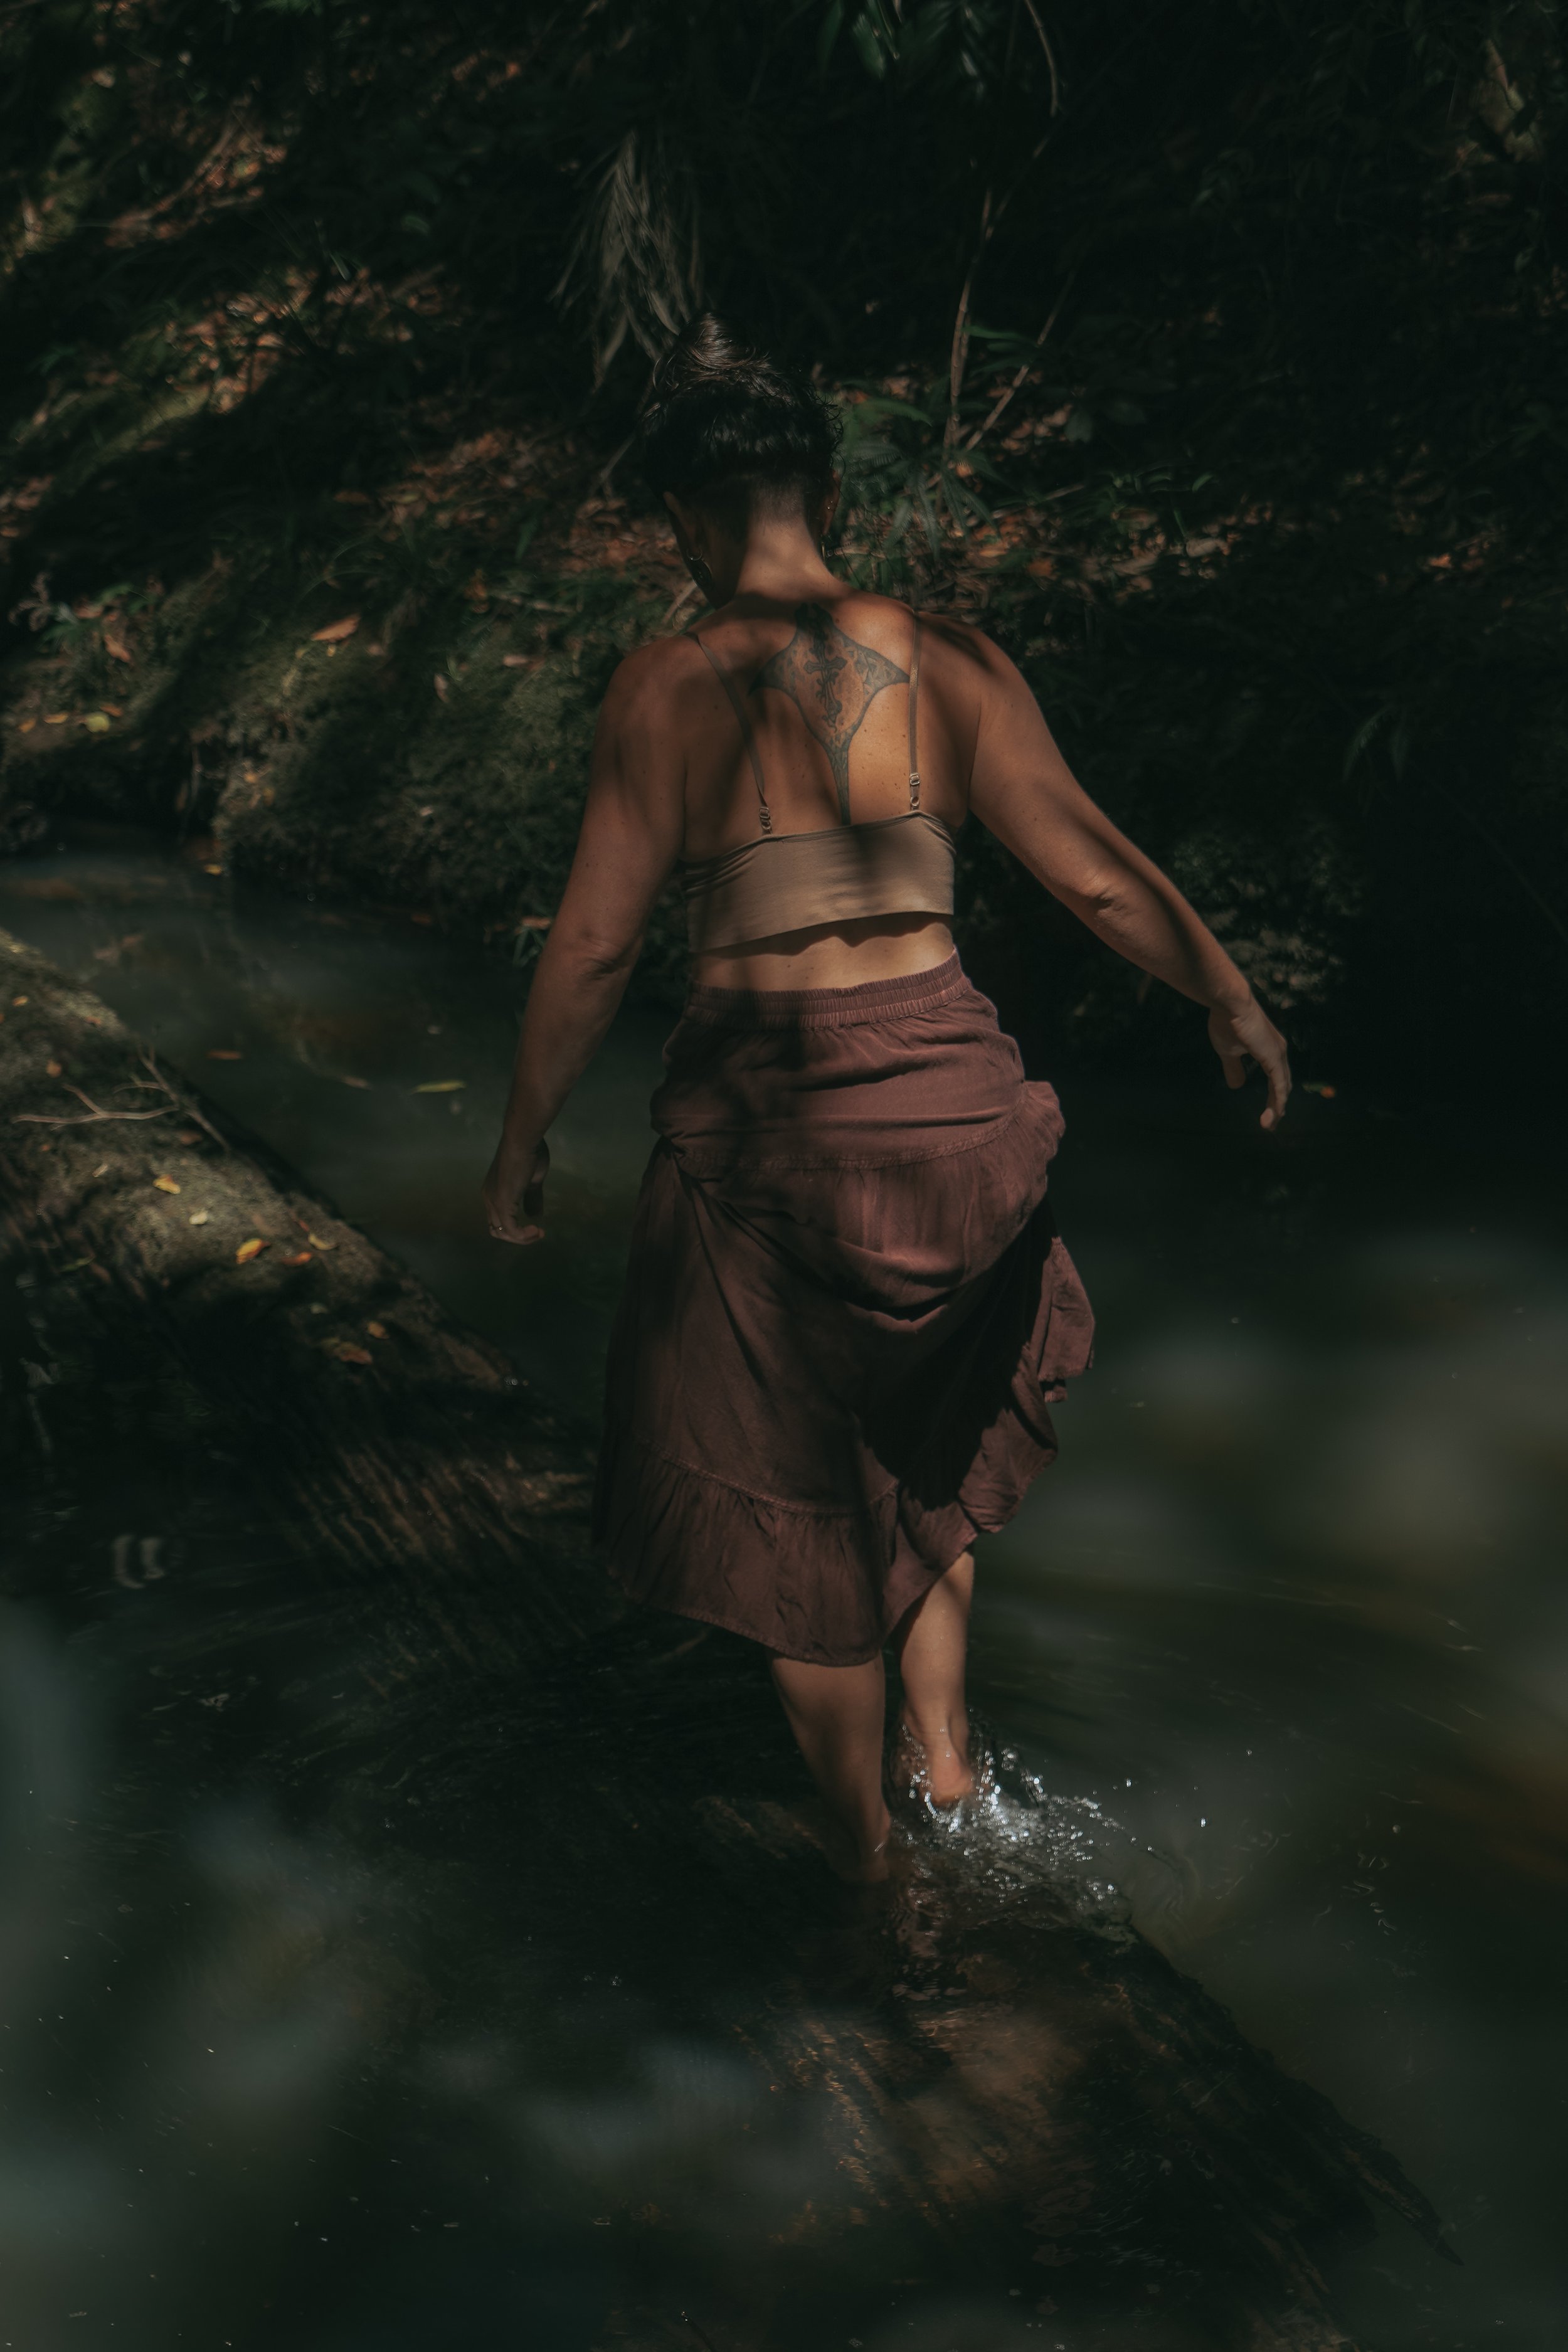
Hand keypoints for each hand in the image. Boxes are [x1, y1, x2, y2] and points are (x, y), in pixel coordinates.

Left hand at [482, 1137, 548, 1243]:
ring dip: (522, 1239)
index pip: (498, 1220)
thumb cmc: (529, 1154)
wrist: (523, 1140)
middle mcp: (488, 1198)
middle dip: (518, 1236)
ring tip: (539, 1233)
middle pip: (497, 1230)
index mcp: (492, 1192)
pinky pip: (511, 1229)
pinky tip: (537, 1231)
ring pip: (502, 1233)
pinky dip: (524, 1235)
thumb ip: (532, 1199)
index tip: (535, 1226)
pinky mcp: (502, 1203)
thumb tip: (535, 1216)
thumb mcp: (532, 1181)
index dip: (515, 1227)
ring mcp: (493, 1201)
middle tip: (537, 1232)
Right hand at [1208, 997, 1290, 1130]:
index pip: (1276, 1078)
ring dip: (1277, 1109)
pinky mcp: (1274, 1057)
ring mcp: (1278, 1055)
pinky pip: (1280, 1086)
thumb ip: (1234, 1069)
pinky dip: (1278, 1102)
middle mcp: (1279, 1052)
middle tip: (1270, 1124)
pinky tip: (1274, 1115)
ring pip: (1283, 1089)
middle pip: (1283, 1086)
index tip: (1267, 1113)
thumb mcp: (1228, 1051)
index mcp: (1269, 1050)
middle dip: (1278, 1106)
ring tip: (1268, 1125)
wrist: (1229, 1004)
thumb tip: (1236, 1086)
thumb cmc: (1227, 1022)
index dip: (1273, 1097)